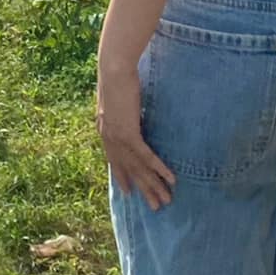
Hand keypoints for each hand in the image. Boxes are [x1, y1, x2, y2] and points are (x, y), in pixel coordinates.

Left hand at [96, 53, 175, 210]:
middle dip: (143, 190)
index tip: (129, 193)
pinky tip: (170, 179)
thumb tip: (130, 112)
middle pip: (129, 170)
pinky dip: (159, 169)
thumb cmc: (116, 75)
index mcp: (105, 130)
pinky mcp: (129, 133)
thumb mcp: (117, 97)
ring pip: (139, 168)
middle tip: (155, 206)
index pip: (115, 160)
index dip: (123, 177)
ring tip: (166, 200)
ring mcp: (118, 138)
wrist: (113, 68)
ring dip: (154, 185)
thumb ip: (122, 110)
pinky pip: (146, 157)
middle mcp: (109, 138)